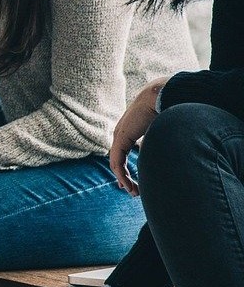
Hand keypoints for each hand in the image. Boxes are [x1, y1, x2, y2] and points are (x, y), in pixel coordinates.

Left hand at [109, 77, 166, 195]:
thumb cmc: (167, 107)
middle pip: (119, 159)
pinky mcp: (120, 139)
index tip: (134, 181)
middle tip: (133, 190)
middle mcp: (122, 133)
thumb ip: (160, 140)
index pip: (124, 151)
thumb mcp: (163, 128)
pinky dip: (122, 174)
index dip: (128, 168)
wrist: (161, 94)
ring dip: (125, 179)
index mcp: (131, 129)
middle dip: (125, 176)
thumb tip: (171, 152)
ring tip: (134, 192)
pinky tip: (128, 184)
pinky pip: (117, 161)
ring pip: (117, 163)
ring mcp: (119, 136)